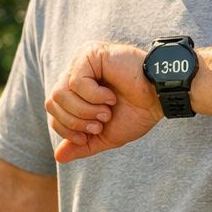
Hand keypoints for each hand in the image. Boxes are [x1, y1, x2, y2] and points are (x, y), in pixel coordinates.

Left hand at [45, 42, 162, 161]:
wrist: (159, 98)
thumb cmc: (137, 112)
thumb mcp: (106, 136)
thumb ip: (82, 145)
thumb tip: (58, 157)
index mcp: (75, 92)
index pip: (53, 112)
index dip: (68, 129)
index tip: (94, 132)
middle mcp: (74, 74)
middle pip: (52, 103)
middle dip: (76, 121)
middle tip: (101, 121)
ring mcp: (80, 62)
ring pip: (60, 93)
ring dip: (85, 109)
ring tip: (106, 109)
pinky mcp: (89, 53)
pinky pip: (75, 82)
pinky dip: (93, 96)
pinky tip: (110, 96)